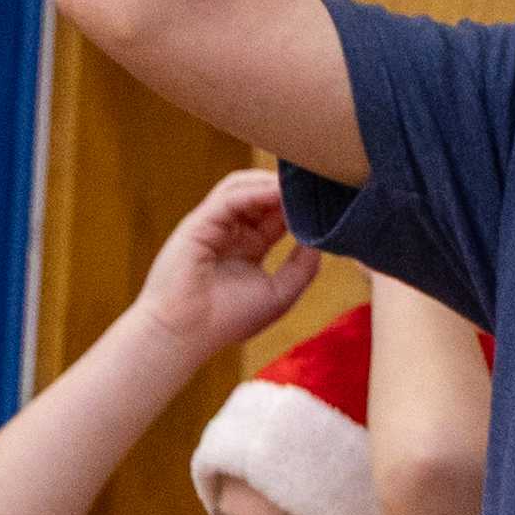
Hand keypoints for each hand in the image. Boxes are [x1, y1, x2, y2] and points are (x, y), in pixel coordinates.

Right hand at [134, 168, 317, 358]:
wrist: (185, 333)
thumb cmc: (228, 319)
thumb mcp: (280, 294)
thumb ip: (303, 266)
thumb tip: (322, 238)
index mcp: (249, 246)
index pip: (276, 214)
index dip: (300, 206)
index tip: (329, 198)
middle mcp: (231, 231)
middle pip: (260, 194)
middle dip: (287, 187)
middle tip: (320, 181)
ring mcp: (213, 224)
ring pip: (243, 187)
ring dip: (272, 182)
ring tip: (302, 182)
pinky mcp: (199, 222)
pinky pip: (230, 198)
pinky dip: (256, 191)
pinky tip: (279, 192)